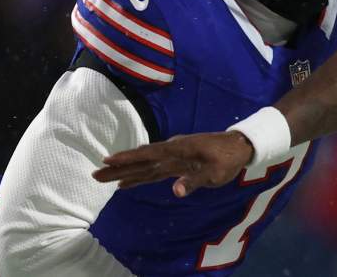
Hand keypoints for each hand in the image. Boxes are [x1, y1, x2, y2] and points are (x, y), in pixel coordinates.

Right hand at [92, 131, 253, 197]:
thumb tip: (175, 190)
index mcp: (178, 150)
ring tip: (105, 178)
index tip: (108, 161)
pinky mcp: (177, 162)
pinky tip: (128, 181)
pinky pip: (153, 169)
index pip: (148, 154)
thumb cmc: (228, 158)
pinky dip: (139, 175)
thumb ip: (195, 180)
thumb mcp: (215, 172)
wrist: (240, 146)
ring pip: (144, 165)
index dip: (128, 158)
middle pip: (140, 160)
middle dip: (118, 167)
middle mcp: (171, 151)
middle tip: (96, 174)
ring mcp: (173, 156)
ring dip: (125, 172)